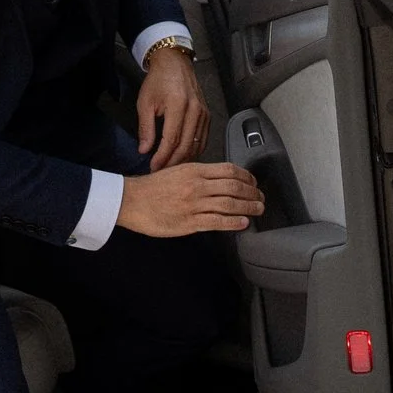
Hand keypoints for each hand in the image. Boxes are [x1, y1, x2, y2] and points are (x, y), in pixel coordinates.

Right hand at [117, 162, 264, 237]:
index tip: (253, 182)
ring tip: (258, 209)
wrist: (131, 200)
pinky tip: (243, 223)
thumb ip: (197, 174)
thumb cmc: (152, 187)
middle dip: (252, 193)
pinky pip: (217, 221)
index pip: (229, 170)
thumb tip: (218, 179)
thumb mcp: (177, 171)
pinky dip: (233, 222)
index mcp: (194, 170)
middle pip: (234, 187)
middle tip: (261, 197)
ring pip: (229, 204)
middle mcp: (197, 185)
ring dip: (248, 207)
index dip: (246, 177)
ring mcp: (194, 204)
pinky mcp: (189, 222)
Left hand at [135, 43, 211, 169]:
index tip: (153, 166)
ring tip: (170, 166)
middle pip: (186, 146)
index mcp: (178, 105)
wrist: (174, 64)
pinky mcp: (208, 115)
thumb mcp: (145, 102)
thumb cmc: (158, 80)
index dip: (162, 157)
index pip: (171, 140)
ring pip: (196, 145)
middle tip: (160, 171)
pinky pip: (203, 139)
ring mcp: (204, 113)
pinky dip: (194, 151)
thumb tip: (144, 150)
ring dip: (183, 159)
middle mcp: (195, 110)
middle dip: (172, 162)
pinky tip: (183, 157)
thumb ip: (145, 128)